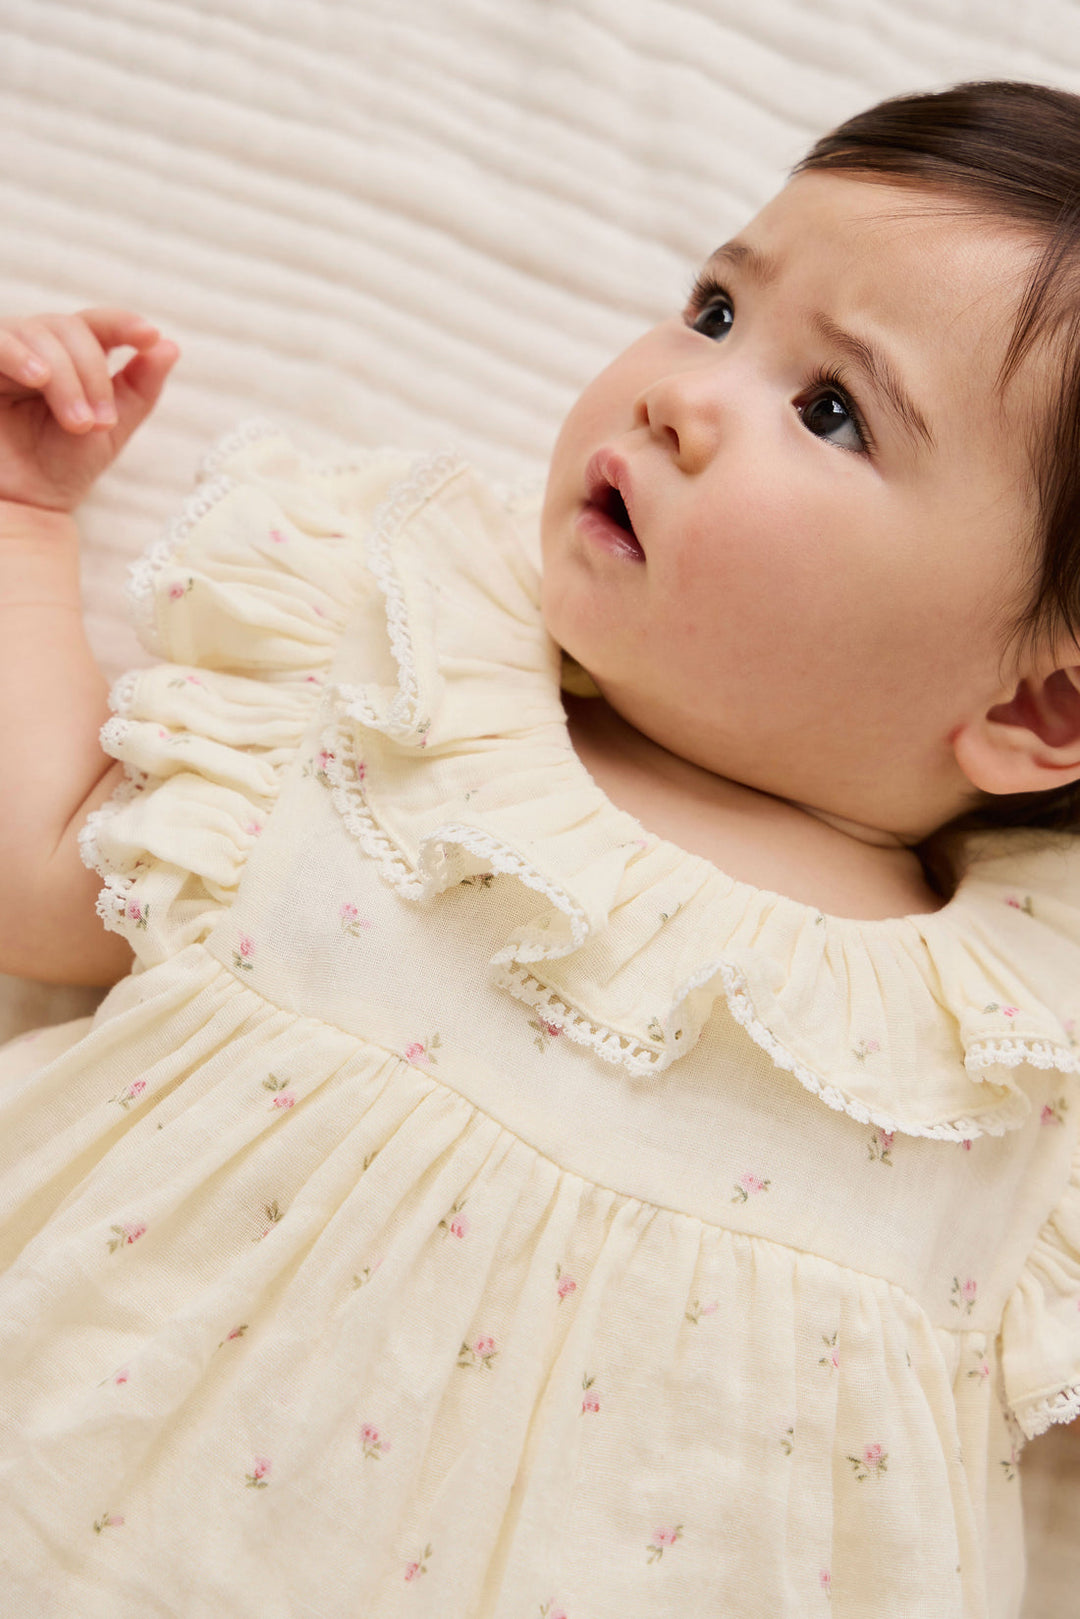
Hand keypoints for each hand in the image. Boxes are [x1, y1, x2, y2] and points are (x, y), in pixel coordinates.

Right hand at [0, 309, 178, 513]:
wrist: (23, 505)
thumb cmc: (62, 467)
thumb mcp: (111, 428)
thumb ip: (140, 387)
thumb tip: (170, 346)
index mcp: (71, 358)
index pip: (98, 325)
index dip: (123, 324)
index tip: (150, 337)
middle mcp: (36, 348)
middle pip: (70, 329)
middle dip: (93, 375)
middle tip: (100, 423)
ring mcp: (5, 354)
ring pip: (38, 334)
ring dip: (66, 379)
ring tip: (77, 424)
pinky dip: (18, 355)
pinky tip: (39, 377)